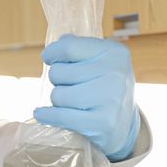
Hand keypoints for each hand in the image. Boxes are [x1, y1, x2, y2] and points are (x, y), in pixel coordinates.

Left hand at [33, 34, 139, 160]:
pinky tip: (42, 114)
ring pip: (57, 95)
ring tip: (72, 103)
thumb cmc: (105, 87)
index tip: (48, 58)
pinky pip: (60, 116)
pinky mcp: (103, 122)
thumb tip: (60, 42)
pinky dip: (47, 116)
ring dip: (58, 101)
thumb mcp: (100, 61)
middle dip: (57, 81)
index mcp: (114, 52)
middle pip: (58, 73)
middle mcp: (115, 73)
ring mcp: (110, 99)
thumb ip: (79, 48)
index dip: (52, 53)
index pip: (68, 47)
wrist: (124, 124)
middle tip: (70, 87)